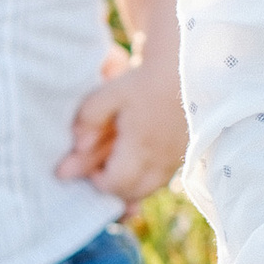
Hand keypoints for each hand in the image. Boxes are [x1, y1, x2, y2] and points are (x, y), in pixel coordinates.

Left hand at [58, 48, 188, 209]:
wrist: (182, 70)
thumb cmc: (143, 81)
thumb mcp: (109, 93)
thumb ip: (88, 119)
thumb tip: (78, 146)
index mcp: (140, 145)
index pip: (116, 183)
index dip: (99, 182)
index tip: (92, 169)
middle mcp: (160, 158)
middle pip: (134, 192)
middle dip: (115, 188)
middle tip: (102, 172)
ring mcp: (175, 159)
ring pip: (150, 188)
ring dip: (132, 185)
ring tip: (118, 167)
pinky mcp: (185, 154)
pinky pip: (163, 178)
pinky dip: (147, 177)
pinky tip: (137, 162)